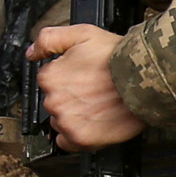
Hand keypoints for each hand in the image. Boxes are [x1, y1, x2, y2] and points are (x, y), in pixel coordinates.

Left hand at [30, 24, 144, 149]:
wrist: (145, 79)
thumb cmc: (117, 57)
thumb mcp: (82, 34)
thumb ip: (49, 39)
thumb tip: (30, 54)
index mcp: (50, 77)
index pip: (49, 80)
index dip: (68, 76)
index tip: (84, 75)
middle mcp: (54, 102)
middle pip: (55, 102)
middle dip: (71, 96)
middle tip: (94, 90)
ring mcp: (67, 123)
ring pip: (61, 121)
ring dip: (74, 116)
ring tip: (98, 105)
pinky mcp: (81, 140)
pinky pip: (68, 142)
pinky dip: (77, 135)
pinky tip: (94, 122)